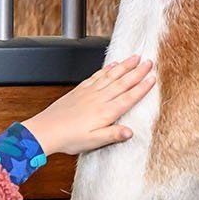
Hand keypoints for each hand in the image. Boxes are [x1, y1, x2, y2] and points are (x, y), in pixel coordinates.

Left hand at [22, 55, 155, 155]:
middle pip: (122, 82)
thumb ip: (113, 135)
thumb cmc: (69, 138)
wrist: (46, 130)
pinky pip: (96, 76)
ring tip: (134, 58)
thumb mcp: (93, 142)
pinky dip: (106, 69)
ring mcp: (89, 92)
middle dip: (137, 72)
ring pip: (111, 76)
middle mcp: (99, 99)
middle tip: (149, 62)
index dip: (142, 88)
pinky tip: (112, 65)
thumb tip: (130, 132)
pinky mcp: (80, 90)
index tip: (152, 78)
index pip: (128, 97)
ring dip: (124, 66)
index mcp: (105, 112)